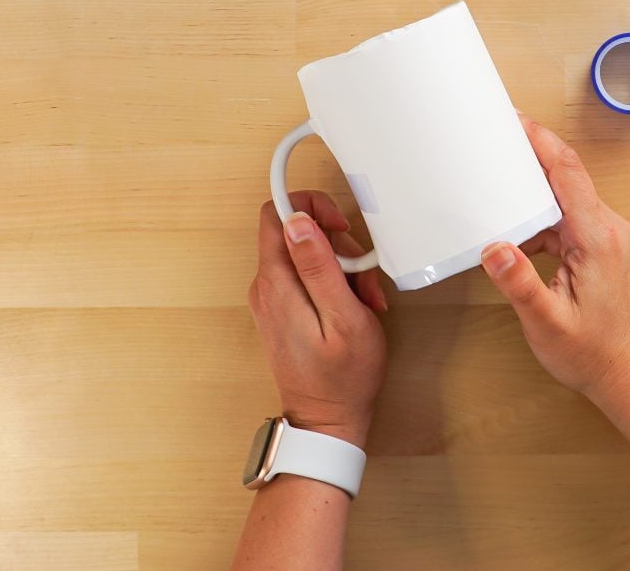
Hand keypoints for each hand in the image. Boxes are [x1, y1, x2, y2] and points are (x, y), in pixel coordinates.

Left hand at [248, 192, 387, 446]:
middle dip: (336, 244)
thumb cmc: (343, 376)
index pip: (276, 213)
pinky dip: (332, 283)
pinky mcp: (281, 310)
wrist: (326, 420)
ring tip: (362, 297)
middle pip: (296, 233)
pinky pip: (304, 277)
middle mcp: (266, 286)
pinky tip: (351, 306)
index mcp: (278, 283)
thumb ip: (319, 266)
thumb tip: (297, 222)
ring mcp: (271, 299)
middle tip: (362, 275)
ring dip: (339, 266)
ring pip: (304, 254)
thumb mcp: (344, 317)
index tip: (341, 228)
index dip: (311, 208)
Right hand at [480, 116, 629, 407]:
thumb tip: (493, 246)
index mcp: (597, 238)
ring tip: (500, 185)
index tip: (515, 119)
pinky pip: (574, 219)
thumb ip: (520, 283)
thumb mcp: (547, 322)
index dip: (539, 141)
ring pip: (570, 199)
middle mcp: (610, 230)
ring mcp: (612, 239)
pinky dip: (546, 217)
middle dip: (533, 155)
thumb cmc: (594, 355)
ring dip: (537, 191)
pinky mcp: (608, 251)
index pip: (566, 173)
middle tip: (497, 140)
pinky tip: (522, 231)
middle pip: (568, 177)